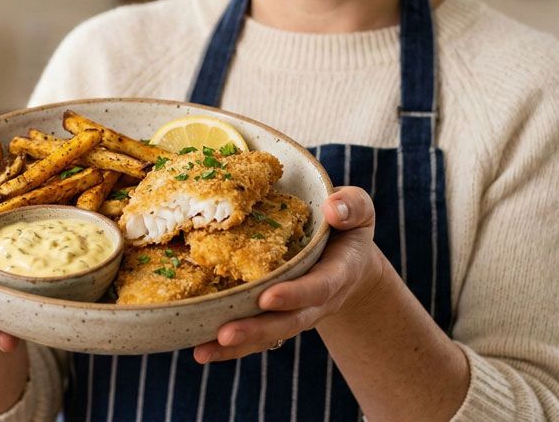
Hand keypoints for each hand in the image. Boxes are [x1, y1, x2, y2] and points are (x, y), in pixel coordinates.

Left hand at [193, 186, 384, 362]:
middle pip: (288, 321)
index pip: (318, 287)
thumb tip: (332, 208)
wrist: (348, 257)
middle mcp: (317, 301)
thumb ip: (351, 206)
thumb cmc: (346, 225)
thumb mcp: (358, 209)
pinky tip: (201, 350)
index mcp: (338, 272)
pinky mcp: (277, 317)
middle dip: (257, 329)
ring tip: (203, 352)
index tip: (267, 297)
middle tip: (225, 334)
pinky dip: (229, 347)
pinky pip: (256, 336)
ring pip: (269, 335)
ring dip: (237, 346)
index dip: (295, 294)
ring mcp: (297, 313)